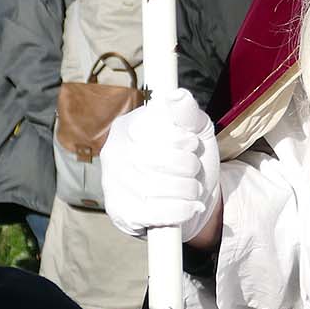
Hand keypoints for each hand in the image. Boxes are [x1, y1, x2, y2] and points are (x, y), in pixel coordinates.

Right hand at [102, 88, 221, 245]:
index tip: (193, 145)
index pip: (155, 129)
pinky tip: (189, 206)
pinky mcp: (120, 213)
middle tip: (194, 169)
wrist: (190, 200)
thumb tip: (178, 95)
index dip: (184, 140)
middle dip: (188, 166)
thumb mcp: (196, 130)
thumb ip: (188, 113)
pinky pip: (157, 213)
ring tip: (193, 188)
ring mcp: (113, 183)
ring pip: (158, 187)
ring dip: (188, 189)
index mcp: (129, 125)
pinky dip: (181, 210)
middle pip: (157, 159)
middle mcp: (113, 152)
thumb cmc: (190, 159)